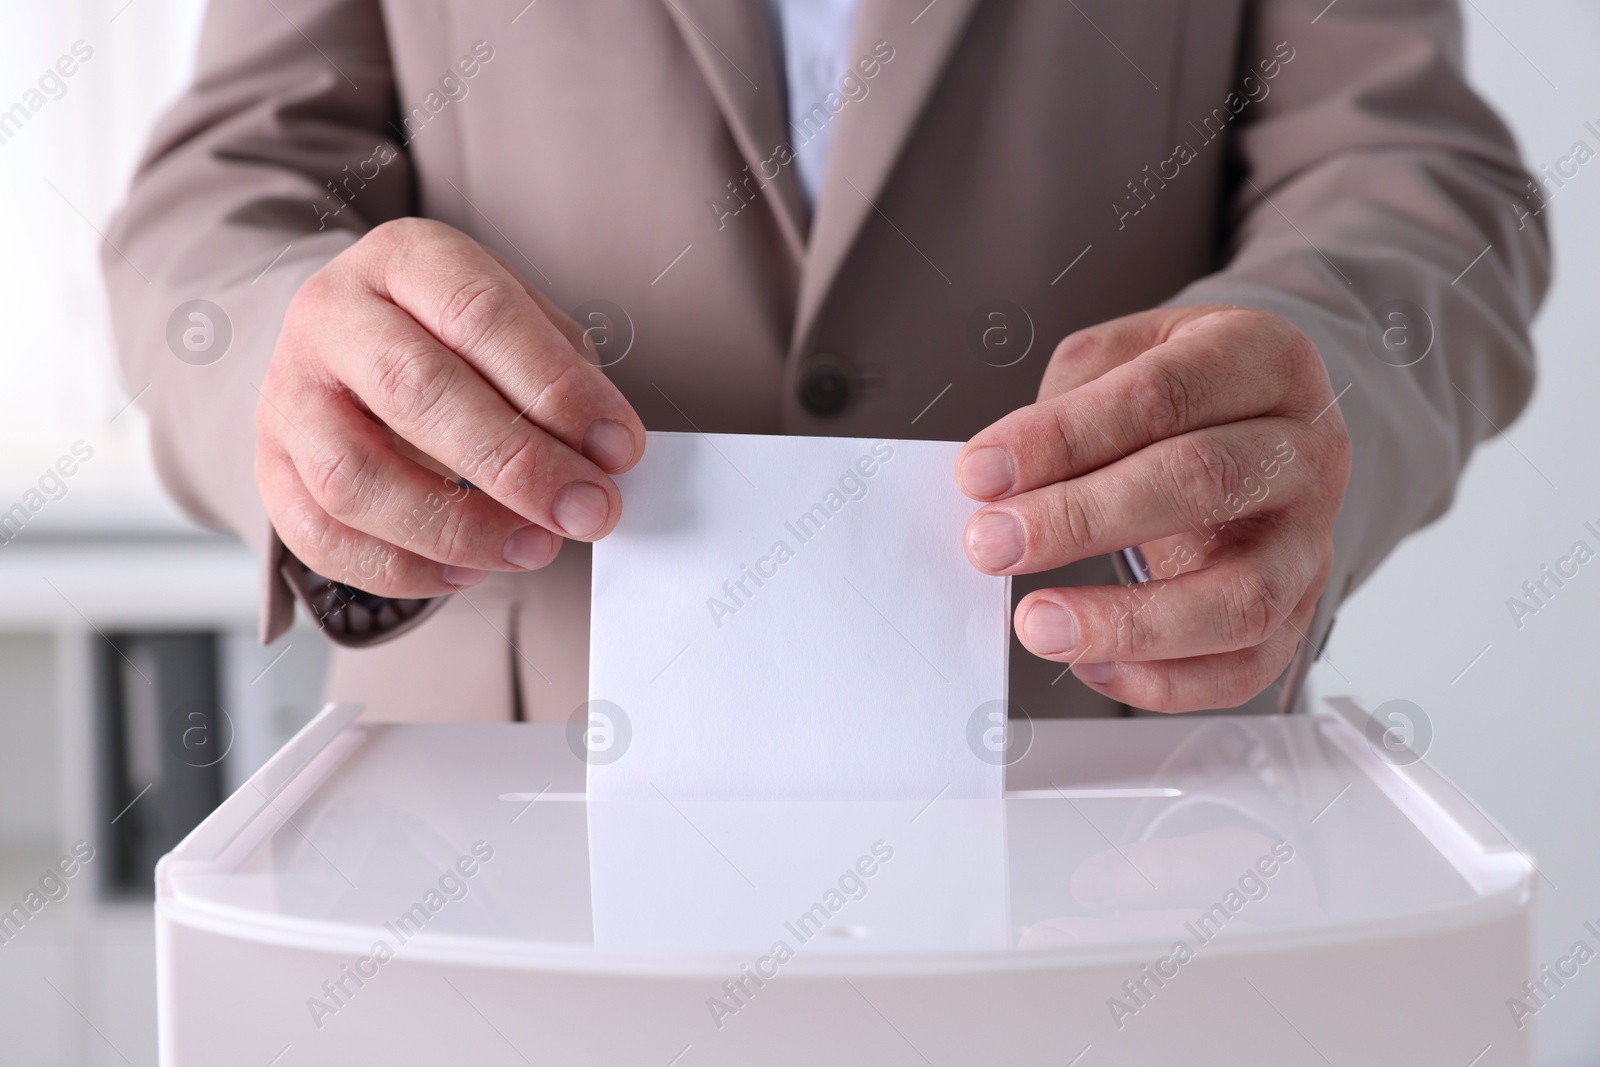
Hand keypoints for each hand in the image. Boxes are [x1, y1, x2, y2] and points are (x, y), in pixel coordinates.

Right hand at [256, 218, 643, 595]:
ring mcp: (288, 395)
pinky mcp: (269, 468)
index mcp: (403, 259)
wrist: (349, 341)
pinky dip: (403, 569)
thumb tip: (605, 451)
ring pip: (356, 477)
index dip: (556, 388)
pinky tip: (468, 571)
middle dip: (517, 464)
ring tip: (535, 547)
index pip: (480, 316)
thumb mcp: (515, 318)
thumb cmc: (452, 334)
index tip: (618, 448)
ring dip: (458, 528)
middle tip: (588, 509)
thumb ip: (562, 373)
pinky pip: (322, 537)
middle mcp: (330, 317)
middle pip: (416, 392)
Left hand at [957, 306, 1351, 711]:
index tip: (981, 473)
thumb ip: (1068, 400)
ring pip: (1241, 597)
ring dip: (1128, 620)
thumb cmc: (1186, 394)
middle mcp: (1306, 449)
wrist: (1263, 428)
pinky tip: (1092, 664)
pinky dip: (1163, 681)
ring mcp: (1311, 539)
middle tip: (993, 543)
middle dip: (1080, 520)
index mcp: (1264, 359)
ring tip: (1038, 623)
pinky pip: (1245, 668)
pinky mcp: (1299, 611)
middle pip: (1203, 483)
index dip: (1063, 437)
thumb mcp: (1128, 353)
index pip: (1162, 396)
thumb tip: (996, 477)